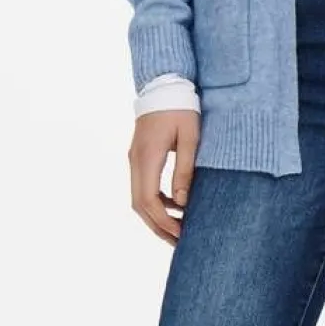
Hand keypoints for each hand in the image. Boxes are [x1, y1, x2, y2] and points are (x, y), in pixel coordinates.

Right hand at [128, 108, 199, 244]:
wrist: (164, 83)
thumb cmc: (181, 107)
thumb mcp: (189, 137)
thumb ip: (185, 168)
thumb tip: (183, 202)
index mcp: (147, 157)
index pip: (148, 201)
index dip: (163, 222)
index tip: (181, 235)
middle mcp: (135, 161)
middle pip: (139, 205)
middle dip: (158, 226)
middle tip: (180, 241)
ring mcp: (135, 158)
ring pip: (139, 198)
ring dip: (156, 216)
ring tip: (179, 229)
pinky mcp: (139, 155)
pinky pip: (143, 186)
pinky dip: (156, 201)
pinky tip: (176, 205)